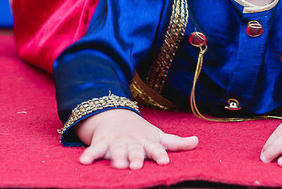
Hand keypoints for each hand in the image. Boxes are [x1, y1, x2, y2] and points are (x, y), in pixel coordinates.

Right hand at [75, 108, 198, 168]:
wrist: (115, 115)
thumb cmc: (140, 133)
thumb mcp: (158, 136)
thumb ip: (176, 143)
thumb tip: (197, 141)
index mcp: (147, 142)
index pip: (155, 149)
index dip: (160, 154)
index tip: (164, 161)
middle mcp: (132, 143)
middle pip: (135, 151)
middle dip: (136, 157)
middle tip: (137, 166)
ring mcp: (116, 142)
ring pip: (116, 150)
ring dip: (117, 156)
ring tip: (117, 164)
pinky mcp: (102, 143)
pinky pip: (95, 149)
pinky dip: (89, 154)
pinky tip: (84, 161)